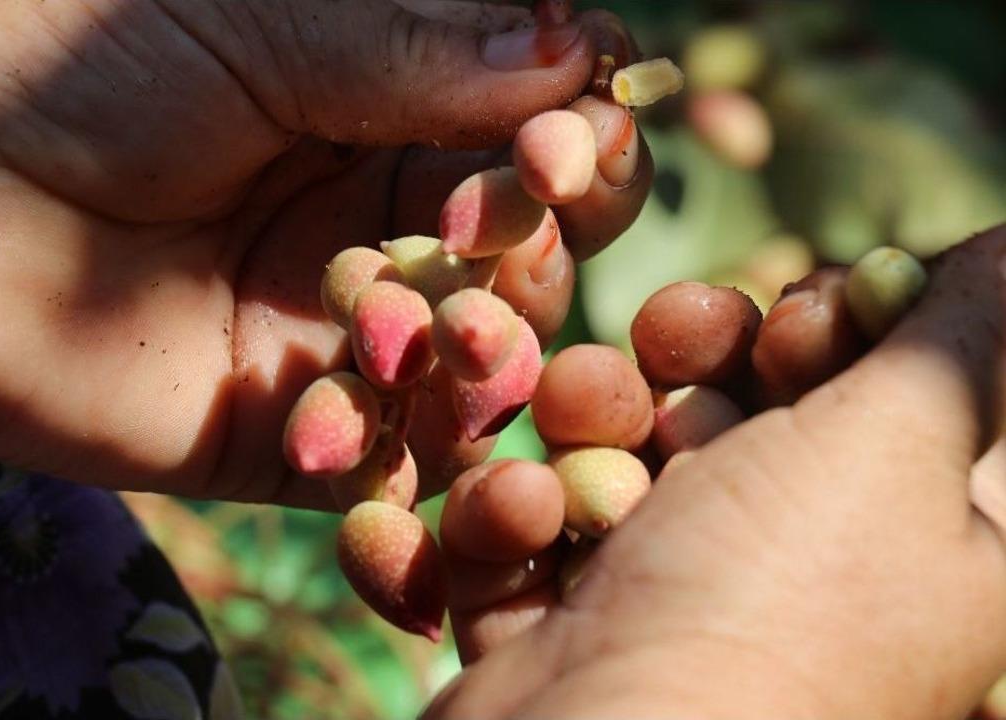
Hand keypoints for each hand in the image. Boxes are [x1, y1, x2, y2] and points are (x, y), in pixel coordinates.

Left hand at [0, 0, 647, 504]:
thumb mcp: (251, 27)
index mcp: (389, 111)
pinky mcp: (294, 428)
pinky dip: (368, 449)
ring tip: (437, 342)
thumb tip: (577, 47)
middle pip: (532, 249)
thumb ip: (412, 48)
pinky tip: (322, 430)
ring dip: (478, 356)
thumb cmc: (68, 71)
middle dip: (539, 244)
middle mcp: (385, 223)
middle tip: (493, 225)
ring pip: (476, 361)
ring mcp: (346, 332)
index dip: (579, 137)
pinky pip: (376, 456)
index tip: (571, 139)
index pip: (537, 129)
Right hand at [428, 228, 1005, 718]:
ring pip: (629, 455)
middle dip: (698, 357)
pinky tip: (521, 516)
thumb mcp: (897, 443)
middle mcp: (795, 572)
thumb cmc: (777, 604)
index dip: (838, 331)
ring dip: (593, 416)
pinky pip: (544, 533)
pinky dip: (520, 513)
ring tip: (573, 411)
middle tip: (672, 339)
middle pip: (747, 409)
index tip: (806, 320)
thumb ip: (963, 337)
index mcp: (911, 538)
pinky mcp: (570, 622)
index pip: (880, 394)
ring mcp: (673, 599)